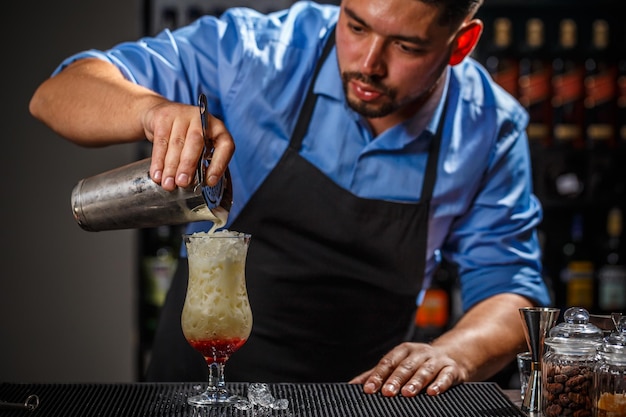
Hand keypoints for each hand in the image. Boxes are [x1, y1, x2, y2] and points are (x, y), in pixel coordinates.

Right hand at [143, 100, 234, 190]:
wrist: (159, 117)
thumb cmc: (185, 138)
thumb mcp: (198, 148)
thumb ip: (200, 163)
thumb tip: (194, 184)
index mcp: (217, 128)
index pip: (225, 145)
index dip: (219, 164)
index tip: (210, 181)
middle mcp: (201, 119)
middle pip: (196, 142)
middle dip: (188, 165)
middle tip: (182, 183)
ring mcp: (182, 115)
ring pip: (176, 144)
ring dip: (171, 167)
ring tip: (168, 184)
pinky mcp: (164, 117)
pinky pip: (161, 142)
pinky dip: (158, 161)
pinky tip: (157, 174)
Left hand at [349, 342, 465, 396]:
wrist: (453, 355)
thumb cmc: (418, 363)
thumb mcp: (398, 363)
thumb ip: (376, 374)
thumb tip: (353, 385)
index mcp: (404, 350)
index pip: (388, 362)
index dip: (378, 375)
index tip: (369, 389)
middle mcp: (419, 353)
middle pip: (405, 366)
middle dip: (395, 379)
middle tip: (387, 392)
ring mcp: (436, 360)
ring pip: (425, 371)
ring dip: (415, 382)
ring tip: (407, 393)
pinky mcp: (452, 370)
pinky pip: (446, 376)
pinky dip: (439, 384)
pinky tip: (432, 392)